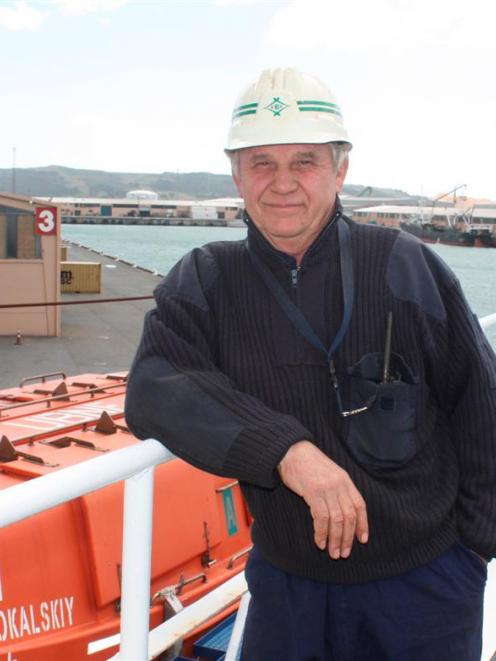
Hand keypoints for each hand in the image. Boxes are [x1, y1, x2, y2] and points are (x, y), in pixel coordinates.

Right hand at [278, 441, 368, 558]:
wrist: (291, 450)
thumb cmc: (308, 464)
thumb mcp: (330, 473)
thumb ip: (338, 489)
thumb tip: (343, 513)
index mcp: (345, 480)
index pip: (359, 505)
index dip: (363, 524)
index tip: (362, 540)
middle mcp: (339, 484)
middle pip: (349, 516)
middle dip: (348, 538)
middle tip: (344, 553)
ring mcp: (327, 488)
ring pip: (337, 520)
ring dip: (335, 539)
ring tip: (333, 552)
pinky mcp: (313, 492)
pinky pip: (321, 518)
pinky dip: (321, 533)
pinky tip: (319, 542)